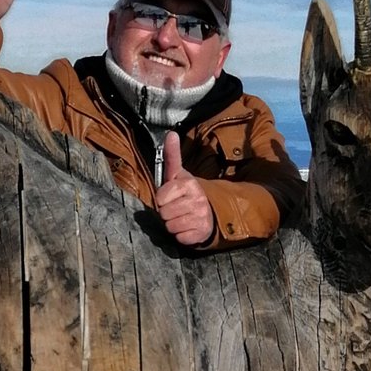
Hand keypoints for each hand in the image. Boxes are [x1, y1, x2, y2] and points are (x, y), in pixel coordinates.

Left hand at [155, 132, 214, 246]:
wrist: (210, 211)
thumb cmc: (188, 193)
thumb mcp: (179, 174)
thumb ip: (172, 155)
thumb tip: (171, 133)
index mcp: (189, 184)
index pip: (160, 197)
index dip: (162, 199)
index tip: (170, 198)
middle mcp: (197, 200)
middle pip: (164, 213)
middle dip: (167, 213)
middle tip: (176, 209)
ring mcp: (201, 217)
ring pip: (170, 226)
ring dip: (173, 225)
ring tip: (181, 217)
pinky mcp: (202, 233)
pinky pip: (180, 238)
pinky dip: (181, 235)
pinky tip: (188, 227)